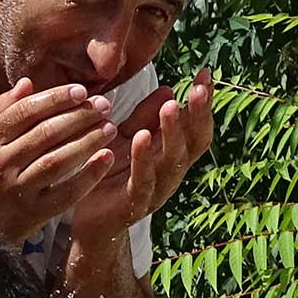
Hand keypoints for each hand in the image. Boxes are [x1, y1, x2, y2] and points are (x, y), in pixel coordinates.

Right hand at [0, 81, 121, 243]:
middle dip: (78, 116)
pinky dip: (88, 176)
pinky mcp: (32, 213)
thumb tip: (27, 83)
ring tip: (108, 128)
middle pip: (46, 133)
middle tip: (103, 106)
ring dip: (87, 142)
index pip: (26, 112)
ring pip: (57, 161)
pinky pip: (65, 193)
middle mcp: (0, 164)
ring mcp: (17, 190)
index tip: (81, 91)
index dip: (56, 98)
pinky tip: (106, 158)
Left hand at [72, 68, 213, 241]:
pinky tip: (142, 137)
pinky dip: (143, 159)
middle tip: (199, 88)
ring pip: (172, 161)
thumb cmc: (112, 177)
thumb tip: (168, 89)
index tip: (206, 74)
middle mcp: (171, 174)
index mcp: (173, 156)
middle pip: (193, 143)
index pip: (196, 127)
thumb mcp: (128, 140)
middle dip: (198, 114)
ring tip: (172, 107)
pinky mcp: (133, 204)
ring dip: (173, 133)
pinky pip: (142, 180)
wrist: (91, 223)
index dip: (203, 103)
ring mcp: (155, 191)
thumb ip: (145, 117)